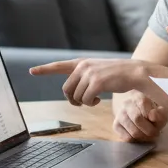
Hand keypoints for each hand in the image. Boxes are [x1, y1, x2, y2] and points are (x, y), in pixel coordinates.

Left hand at [29, 58, 148, 106]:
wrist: (135, 71)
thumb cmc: (117, 74)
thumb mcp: (98, 70)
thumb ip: (84, 76)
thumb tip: (72, 91)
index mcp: (82, 63)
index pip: (59, 65)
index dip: (44, 69)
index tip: (31, 71)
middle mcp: (83, 66)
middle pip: (66, 90)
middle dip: (73, 99)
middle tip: (83, 102)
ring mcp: (89, 74)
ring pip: (76, 97)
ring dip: (84, 102)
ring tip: (95, 99)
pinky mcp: (96, 82)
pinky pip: (86, 100)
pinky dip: (91, 103)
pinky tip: (99, 100)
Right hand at [113, 91, 167, 142]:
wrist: (133, 106)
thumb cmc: (150, 108)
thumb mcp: (160, 107)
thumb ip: (161, 112)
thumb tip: (153, 116)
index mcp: (138, 96)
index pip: (144, 104)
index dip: (152, 114)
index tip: (157, 120)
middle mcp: (127, 104)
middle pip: (138, 119)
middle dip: (150, 130)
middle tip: (156, 132)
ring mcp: (119, 115)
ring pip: (133, 132)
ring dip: (145, 137)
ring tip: (149, 135)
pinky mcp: (115, 125)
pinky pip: (127, 138)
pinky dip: (136, 141)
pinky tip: (141, 136)